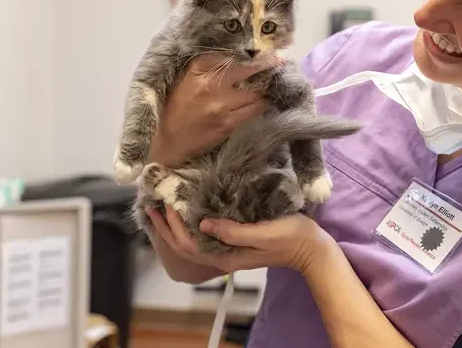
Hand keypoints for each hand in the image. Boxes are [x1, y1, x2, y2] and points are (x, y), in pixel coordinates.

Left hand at [147, 206, 333, 273]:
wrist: (310, 248)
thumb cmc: (290, 238)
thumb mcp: (263, 234)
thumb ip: (234, 232)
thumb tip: (203, 224)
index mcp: (226, 256)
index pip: (189, 245)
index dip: (173, 227)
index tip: (166, 204)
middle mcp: (222, 255)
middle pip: (184, 246)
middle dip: (165, 228)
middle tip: (151, 205)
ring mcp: (228, 249)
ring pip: (192, 241)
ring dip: (174, 226)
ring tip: (161, 208)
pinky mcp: (235, 240)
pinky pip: (204, 234)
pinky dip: (190, 223)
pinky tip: (187, 210)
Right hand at [149, 53, 283, 166]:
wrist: (168, 141)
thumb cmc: (177, 108)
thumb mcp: (185, 79)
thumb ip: (207, 67)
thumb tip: (237, 57)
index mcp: (197, 68)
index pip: (231, 55)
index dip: (251, 54)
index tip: (266, 51)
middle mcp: (209, 83)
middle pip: (248, 69)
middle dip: (266, 65)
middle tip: (278, 62)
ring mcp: (220, 104)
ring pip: (255, 91)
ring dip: (264, 89)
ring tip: (268, 87)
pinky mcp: (227, 123)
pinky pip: (254, 110)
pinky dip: (261, 105)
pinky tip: (262, 103)